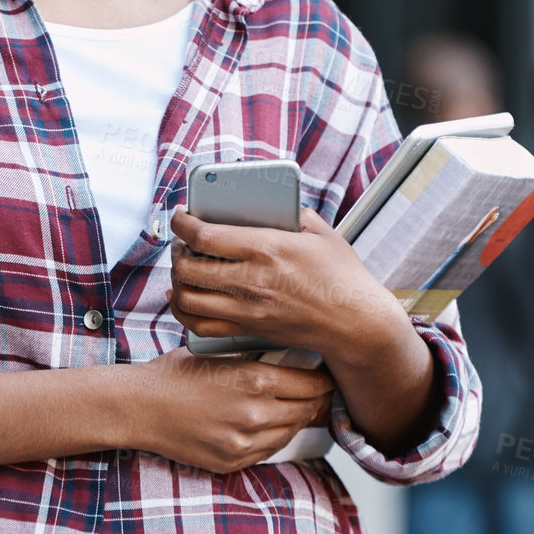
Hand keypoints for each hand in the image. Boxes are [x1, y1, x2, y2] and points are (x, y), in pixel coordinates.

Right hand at [123, 346, 336, 474]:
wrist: (139, 407)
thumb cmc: (175, 374)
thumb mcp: (219, 355)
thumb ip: (256, 360)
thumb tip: (291, 360)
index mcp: (255, 380)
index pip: (312, 384)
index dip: (323, 379)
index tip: (326, 374)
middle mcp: (256, 415)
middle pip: (306, 409)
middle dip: (314, 398)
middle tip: (318, 389)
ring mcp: (245, 443)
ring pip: (291, 432)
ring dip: (296, 418)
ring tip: (294, 405)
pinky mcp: (233, 462)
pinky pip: (269, 450)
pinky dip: (274, 436)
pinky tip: (268, 423)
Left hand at [167, 205, 402, 369]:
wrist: (358, 325)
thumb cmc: (344, 278)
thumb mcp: (322, 234)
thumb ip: (294, 213)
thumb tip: (274, 202)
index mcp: (266, 248)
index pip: (204, 234)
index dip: (181, 222)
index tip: (178, 215)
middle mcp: (252, 280)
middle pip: (188, 267)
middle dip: (175, 252)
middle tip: (181, 244)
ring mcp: (249, 309)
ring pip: (188, 299)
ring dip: (177, 282)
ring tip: (183, 270)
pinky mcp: (250, 330)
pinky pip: (200, 327)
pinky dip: (184, 313)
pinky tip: (186, 300)